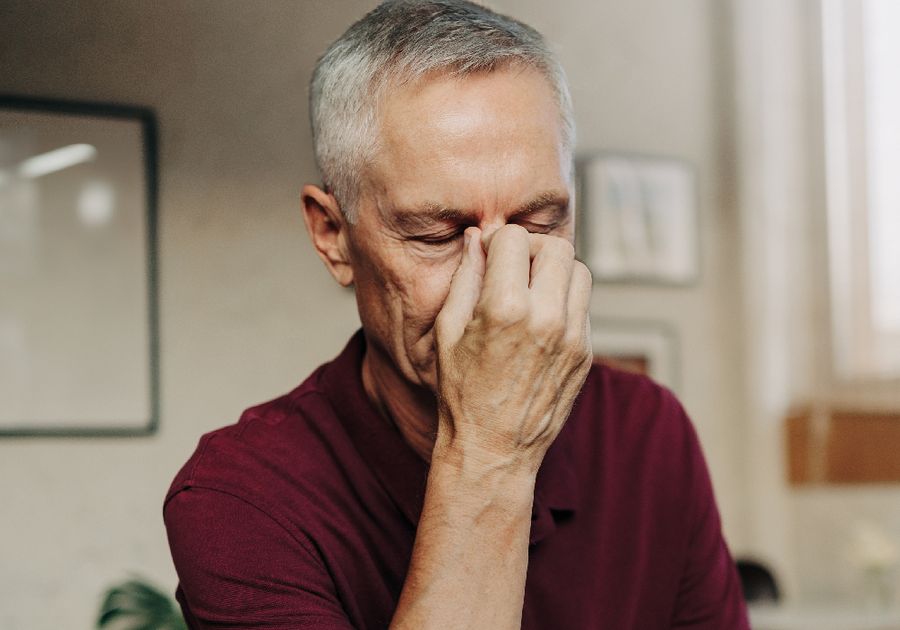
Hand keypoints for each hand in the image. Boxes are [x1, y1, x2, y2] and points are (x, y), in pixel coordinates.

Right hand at [433, 224, 592, 474]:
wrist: (493, 450)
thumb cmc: (462, 393)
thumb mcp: (449, 331)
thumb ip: (465, 277)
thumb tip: (477, 238)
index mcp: (505, 308)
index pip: (515, 238)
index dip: (498, 242)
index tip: (490, 257)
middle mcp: (546, 318)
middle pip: (556, 247)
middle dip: (532, 249)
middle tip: (514, 267)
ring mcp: (572, 337)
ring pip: (579, 272)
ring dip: (555, 272)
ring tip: (531, 291)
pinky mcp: (586, 354)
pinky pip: (584, 306)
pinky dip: (565, 301)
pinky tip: (541, 320)